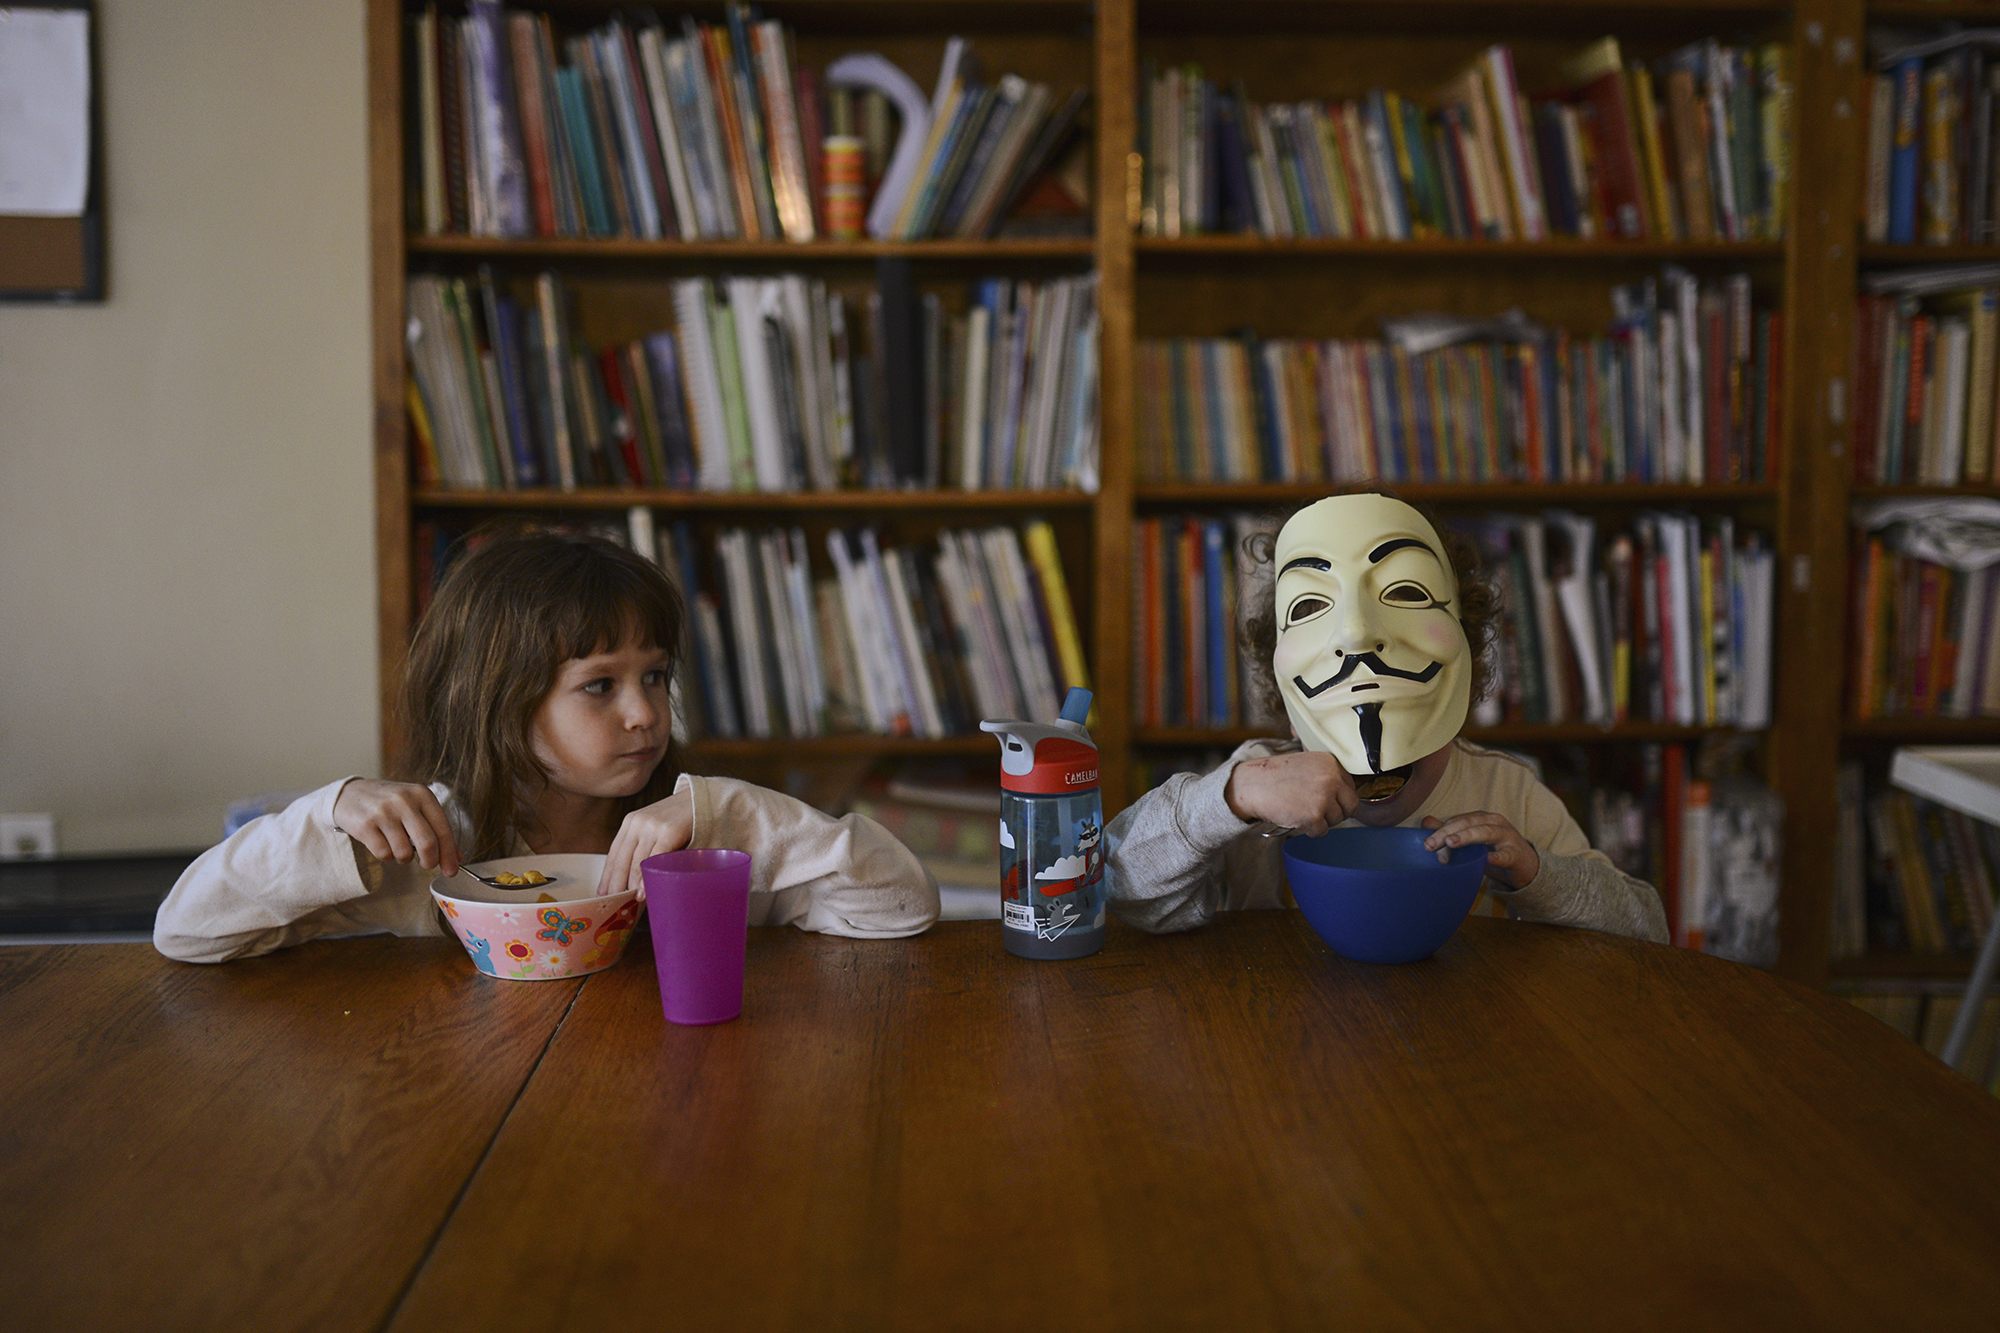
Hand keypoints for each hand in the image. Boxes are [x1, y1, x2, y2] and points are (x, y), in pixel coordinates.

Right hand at [332, 778, 459, 876]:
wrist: (349, 794)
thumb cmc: (389, 803)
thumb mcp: (415, 807)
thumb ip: (436, 829)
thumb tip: (456, 857)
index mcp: (422, 795)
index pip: (443, 830)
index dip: (449, 854)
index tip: (451, 871)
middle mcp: (404, 801)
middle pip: (428, 843)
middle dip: (430, 861)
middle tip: (427, 865)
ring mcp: (383, 813)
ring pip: (405, 852)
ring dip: (404, 857)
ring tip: (398, 845)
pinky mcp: (365, 826)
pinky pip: (384, 854)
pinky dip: (387, 856)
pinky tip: (383, 843)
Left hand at [598, 790, 694, 897]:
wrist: (703, 799)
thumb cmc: (681, 817)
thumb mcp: (655, 826)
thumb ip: (643, 844)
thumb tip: (634, 877)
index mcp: (630, 822)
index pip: (613, 853)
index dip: (607, 876)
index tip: (603, 893)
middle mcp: (637, 823)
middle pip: (621, 860)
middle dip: (616, 885)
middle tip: (613, 904)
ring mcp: (652, 827)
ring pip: (636, 862)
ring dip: (631, 886)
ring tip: (629, 903)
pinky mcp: (669, 831)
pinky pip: (654, 860)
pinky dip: (647, 878)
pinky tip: (644, 892)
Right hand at [1224, 751, 1357, 836]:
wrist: (1252, 785)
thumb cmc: (1275, 776)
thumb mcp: (1307, 764)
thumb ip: (1328, 776)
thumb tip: (1345, 796)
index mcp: (1331, 763)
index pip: (1351, 787)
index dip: (1339, 797)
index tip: (1327, 800)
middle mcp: (1331, 778)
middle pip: (1350, 805)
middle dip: (1336, 812)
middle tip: (1317, 810)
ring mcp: (1323, 797)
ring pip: (1337, 820)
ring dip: (1321, 821)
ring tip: (1301, 810)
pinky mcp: (1314, 816)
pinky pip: (1322, 831)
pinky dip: (1309, 830)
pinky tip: (1296, 817)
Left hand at [1422, 812, 1539, 889]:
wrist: (1526, 866)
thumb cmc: (1495, 851)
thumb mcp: (1472, 842)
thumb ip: (1451, 832)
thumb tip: (1426, 822)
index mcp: (1482, 818)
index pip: (1458, 821)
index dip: (1442, 831)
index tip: (1428, 846)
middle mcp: (1494, 822)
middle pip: (1468, 823)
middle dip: (1448, 833)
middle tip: (1431, 845)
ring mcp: (1507, 836)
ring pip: (1486, 832)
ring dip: (1467, 836)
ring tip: (1452, 842)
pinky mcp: (1517, 854)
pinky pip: (1507, 855)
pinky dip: (1497, 856)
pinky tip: (1488, 859)